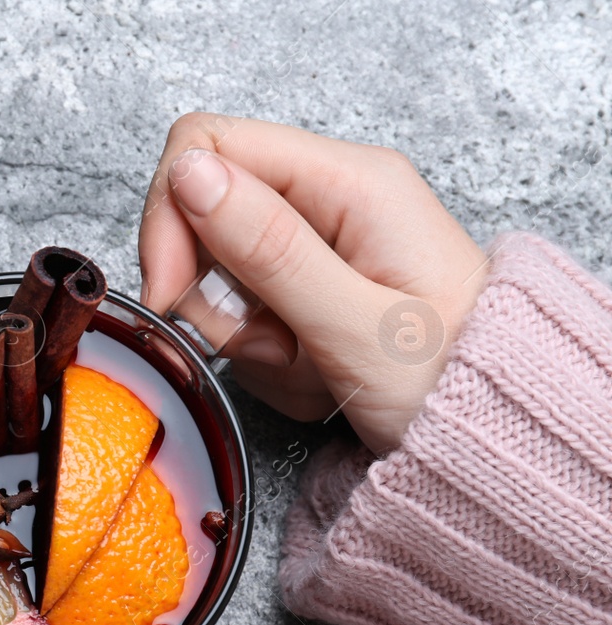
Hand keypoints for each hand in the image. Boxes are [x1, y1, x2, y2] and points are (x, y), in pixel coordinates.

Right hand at [139, 114, 489, 453]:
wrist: (495, 435)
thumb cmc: (451, 382)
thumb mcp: (354, 322)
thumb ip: (269, 247)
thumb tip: (192, 174)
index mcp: (350, 182)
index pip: (208, 148)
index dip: (171, 217)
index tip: (172, 295)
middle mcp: (330, 199)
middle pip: (204, 218)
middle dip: (215, 296)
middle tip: (266, 344)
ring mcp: (318, 244)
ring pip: (218, 277)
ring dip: (246, 339)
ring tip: (309, 366)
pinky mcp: (308, 286)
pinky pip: (242, 315)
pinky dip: (263, 358)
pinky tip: (313, 373)